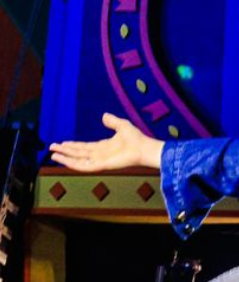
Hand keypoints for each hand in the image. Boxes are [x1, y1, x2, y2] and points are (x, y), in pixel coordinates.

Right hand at [48, 112, 164, 170]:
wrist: (143, 148)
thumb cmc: (136, 138)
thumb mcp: (122, 125)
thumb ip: (112, 121)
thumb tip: (104, 115)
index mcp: (103, 146)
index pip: (84, 147)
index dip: (73, 145)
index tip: (62, 142)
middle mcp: (99, 154)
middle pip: (78, 153)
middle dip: (65, 150)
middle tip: (51, 147)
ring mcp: (99, 160)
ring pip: (77, 160)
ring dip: (65, 157)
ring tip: (52, 154)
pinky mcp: (100, 165)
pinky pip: (83, 166)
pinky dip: (71, 163)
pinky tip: (62, 159)